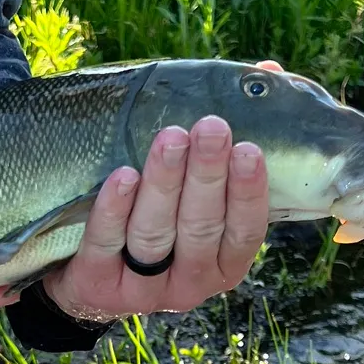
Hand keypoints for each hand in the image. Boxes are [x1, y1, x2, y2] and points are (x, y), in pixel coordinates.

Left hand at [42, 103, 272, 321]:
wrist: (94, 279)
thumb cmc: (161, 219)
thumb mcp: (200, 192)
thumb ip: (233, 144)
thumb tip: (269, 73)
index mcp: (223, 264)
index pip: (245, 233)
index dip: (248, 194)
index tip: (249, 150)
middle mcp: (190, 282)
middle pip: (201, 229)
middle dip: (206, 177)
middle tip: (211, 128)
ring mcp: (145, 290)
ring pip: (155, 235)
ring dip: (164, 184)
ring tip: (170, 138)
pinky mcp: (100, 286)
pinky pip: (106, 246)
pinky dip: (115, 210)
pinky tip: (123, 176)